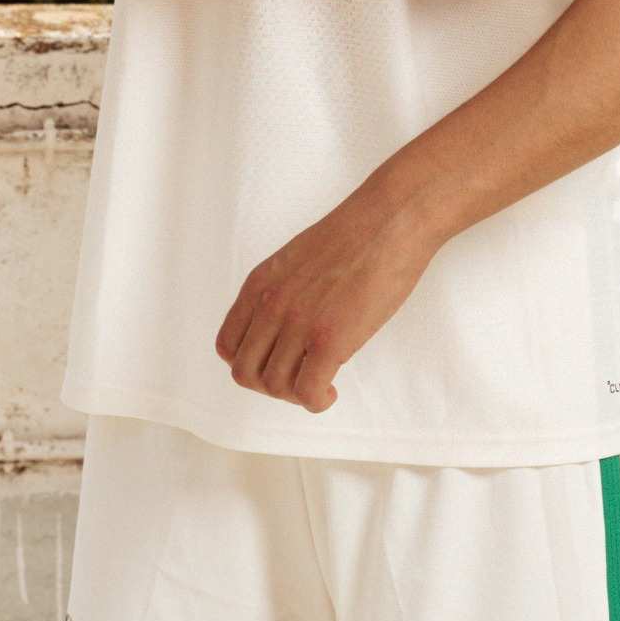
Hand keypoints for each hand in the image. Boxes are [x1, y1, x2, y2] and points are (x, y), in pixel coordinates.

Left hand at [213, 177, 439, 413]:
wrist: (391, 219)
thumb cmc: (358, 235)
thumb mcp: (298, 259)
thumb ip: (283, 292)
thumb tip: (287, 329)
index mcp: (260, 284)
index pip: (228, 345)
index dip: (251, 363)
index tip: (278, 363)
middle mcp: (271, 305)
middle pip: (246, 372)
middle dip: (271, 385)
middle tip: (301, 378)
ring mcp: (298, 323)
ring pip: (274, 386)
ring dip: (296, 395)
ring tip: (321, 383)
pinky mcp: (329, 339)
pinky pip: (307, 392)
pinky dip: (317, 401)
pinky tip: (331, 391)